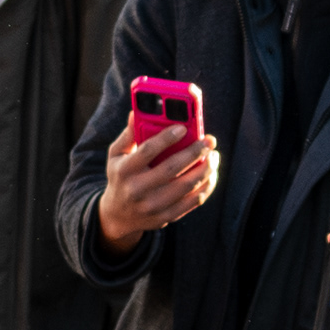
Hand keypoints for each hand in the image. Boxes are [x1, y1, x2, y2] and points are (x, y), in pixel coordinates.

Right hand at [95, 118, 221, 251]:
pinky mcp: (166, 217)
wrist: (118, 215)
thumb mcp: (116, 155)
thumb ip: (129, 134)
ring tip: (213, 155)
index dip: (167, 138)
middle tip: (208, 141)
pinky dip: (206, 186)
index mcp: (124, 170)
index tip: (183, 127)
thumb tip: (137, 112)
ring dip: (205, 169)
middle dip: (194, 152)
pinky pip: (193, 202)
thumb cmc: (120, 177)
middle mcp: (137, 189)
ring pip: (186, 186)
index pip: (148, 151)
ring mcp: (152, 206)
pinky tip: (212, 174)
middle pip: (172, 168)